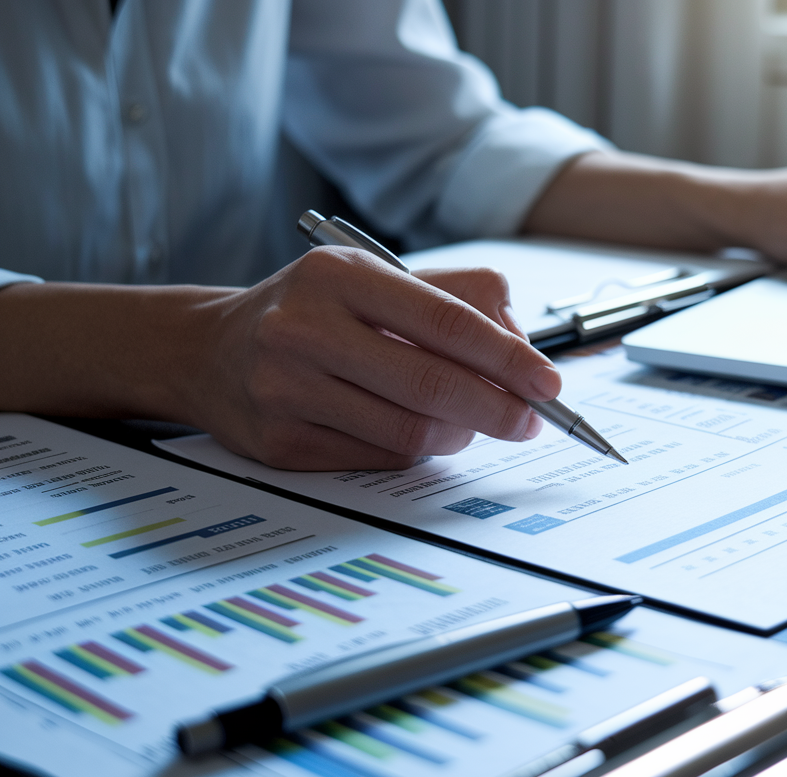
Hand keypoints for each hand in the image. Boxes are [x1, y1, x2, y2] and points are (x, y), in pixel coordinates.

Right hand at [189, 247, 556, 469]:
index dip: (508, 357)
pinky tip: (415, 432)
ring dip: (458, 433)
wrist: (207, 351)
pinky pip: (378, 459)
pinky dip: (415, 452)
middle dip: (498, 408)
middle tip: (530, 420)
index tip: (547, 382)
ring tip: (466, 421)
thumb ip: (458, 298)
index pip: (446, 321)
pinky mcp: (281, 443)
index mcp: (338, 275)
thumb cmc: (313, 312)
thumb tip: (522, 347)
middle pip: (432, 383)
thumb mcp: (376, 278)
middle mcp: (304, 328)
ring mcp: (285, 390)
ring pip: (410, 432)